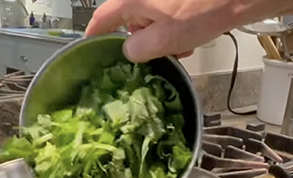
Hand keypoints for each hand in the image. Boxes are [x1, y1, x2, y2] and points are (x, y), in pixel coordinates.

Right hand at [85, 0, 288, 62]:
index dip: (94, 35)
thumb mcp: (164, 40)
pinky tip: (190, 39)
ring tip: (180, 49)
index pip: (102, 18)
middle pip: (130, 20)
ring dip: (161, 37)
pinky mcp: (180, 0)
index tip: (90, 47)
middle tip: (154, 58)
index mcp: (132, 0)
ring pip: (152, 19)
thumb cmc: (202, 11)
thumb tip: (129, 52)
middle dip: (141, 41)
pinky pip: (168, 14)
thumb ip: (138, 50)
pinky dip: (174, 28)